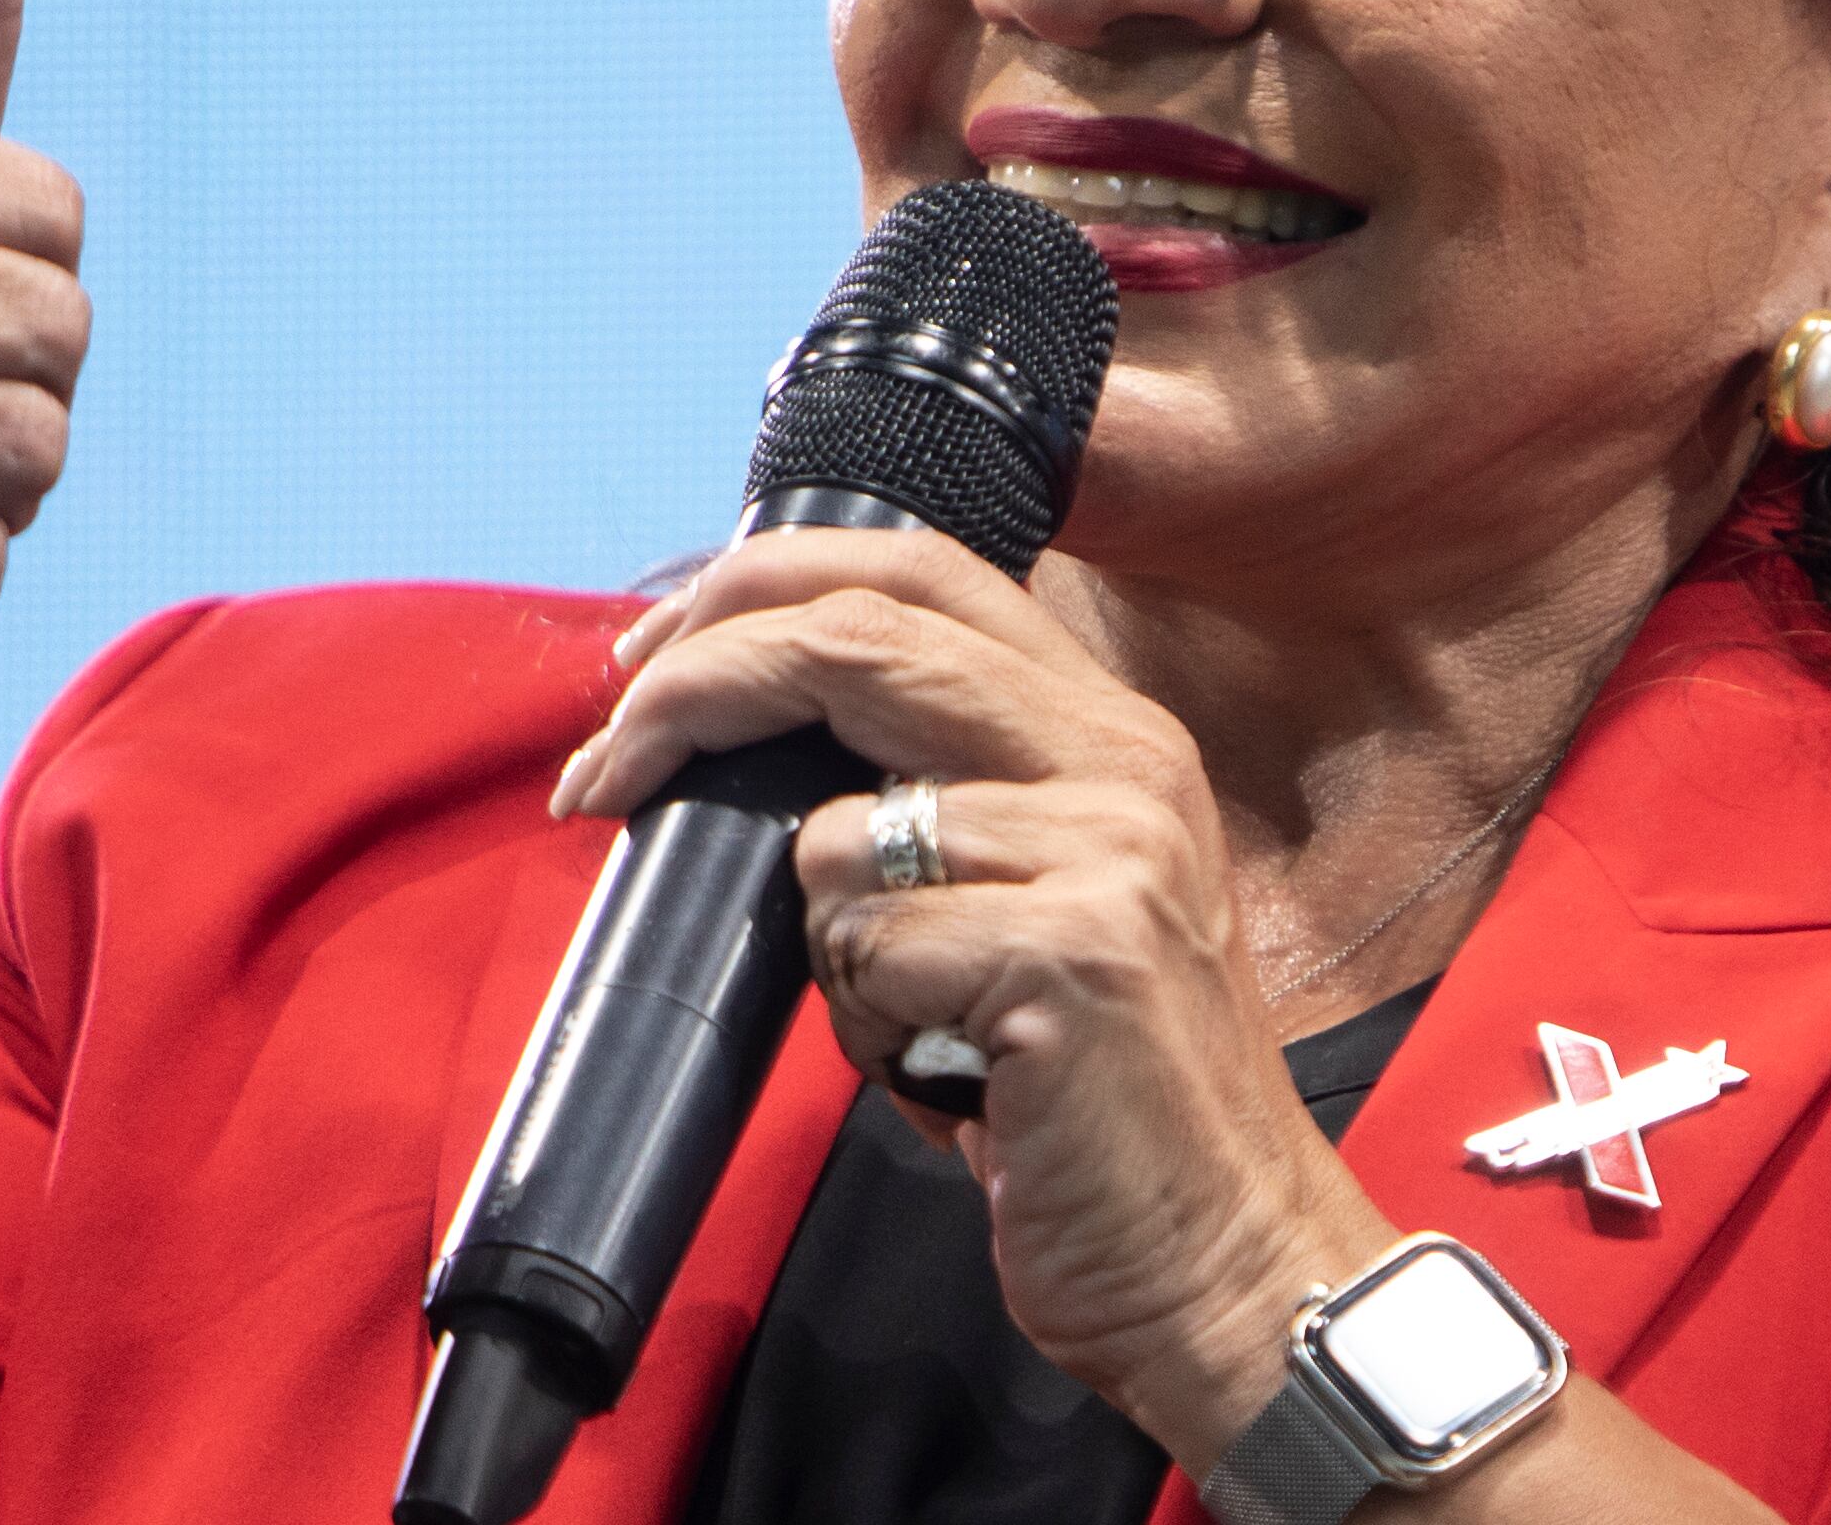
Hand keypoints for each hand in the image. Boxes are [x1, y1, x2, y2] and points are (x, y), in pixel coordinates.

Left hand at [550, 531, 1387, 1466]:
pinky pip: (865, 952)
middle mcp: (1125, 760)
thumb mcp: (1041, 900)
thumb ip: (942, 798)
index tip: (652, 652)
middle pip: (857, 638)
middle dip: (695, 685)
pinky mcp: (1077, 954)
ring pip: (835, 838)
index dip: (762, 586)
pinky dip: (867, 1030)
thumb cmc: (1098, 1098)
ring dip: (825, 955)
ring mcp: (1110, 850)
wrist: (1230, 1263)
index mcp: (1110, 730)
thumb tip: (745, 737)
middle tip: (601, 767)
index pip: (918, 568)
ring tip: (917, 1031)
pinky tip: (953, 1079)